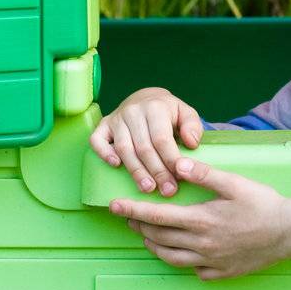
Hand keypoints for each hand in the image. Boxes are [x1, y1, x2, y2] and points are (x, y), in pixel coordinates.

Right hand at [89, 86, 203, 196]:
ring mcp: (116, 118)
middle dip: (157, 171)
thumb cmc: (168, 112)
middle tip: (167, 190)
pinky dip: (104, 153)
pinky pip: (97, 140)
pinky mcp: (103, 125)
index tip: (179, 177)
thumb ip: (193, 126)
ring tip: (148, 188)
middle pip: (144, 147)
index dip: (170, 159)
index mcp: (155, 107)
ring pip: (124, 148)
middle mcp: (134, 111)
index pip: (162, 138)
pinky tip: (116, 166)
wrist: (146, 99)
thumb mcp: (186, 113)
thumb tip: (191, 144)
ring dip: (136, 171)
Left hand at [109, 156, 290, 280]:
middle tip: (128, 217)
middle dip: (139, 226)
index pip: (157, 216)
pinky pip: (192, 270)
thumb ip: (205, 175)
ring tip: (147, 236)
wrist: (289, 232)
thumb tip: (177, 164)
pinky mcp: (220, 273)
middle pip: (159, 238)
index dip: (132, 210)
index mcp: (201, 220)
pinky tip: (182, 253)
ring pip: (170, 258)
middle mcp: (200, 245)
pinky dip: (181, 261)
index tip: (114, 206)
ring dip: (154, 246)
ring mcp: (210, 262)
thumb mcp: (235, 183)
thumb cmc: (264, 204)